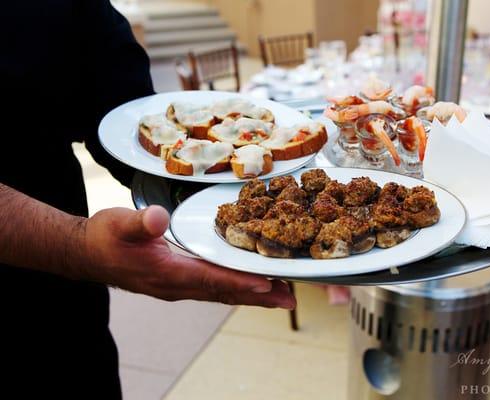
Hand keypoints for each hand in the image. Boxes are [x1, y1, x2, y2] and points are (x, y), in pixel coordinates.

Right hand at [82, 205, 295, 308]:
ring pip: (222, 293)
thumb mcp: (118, 224)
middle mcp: (176, 286)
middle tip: (289, 299)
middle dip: (258, 296)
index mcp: (166, 273)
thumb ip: (139, 223)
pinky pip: (214, 288)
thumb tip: (158, 218)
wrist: (86, 254)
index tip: (266, 284)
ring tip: (281, 296)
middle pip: (224, 292)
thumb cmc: (103, 238)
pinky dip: (237, 288)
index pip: (210, 279)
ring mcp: (178, 287)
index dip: (239, 281)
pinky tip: (252, 286)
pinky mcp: (179, 282)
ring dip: (252, 295)